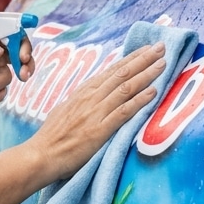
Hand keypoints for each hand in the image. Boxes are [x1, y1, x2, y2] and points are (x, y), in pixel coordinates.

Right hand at [24, 43, 166, 177]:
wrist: (41, 155)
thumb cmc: (52, 137)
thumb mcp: (65, 110)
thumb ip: (81, 101)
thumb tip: (92, 95)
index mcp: (83, 92)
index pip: (111, 70)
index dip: (130, 58)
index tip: (145, 49)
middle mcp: (90, 98)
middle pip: (121, 73)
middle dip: (143, 59)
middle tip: (161, 47)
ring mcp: (95, 112)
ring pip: (125, 88)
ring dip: (146, 74)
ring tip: (163, 64)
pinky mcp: (100, 130)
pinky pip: (124, 111)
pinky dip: (140, 100)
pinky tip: (154, 92)